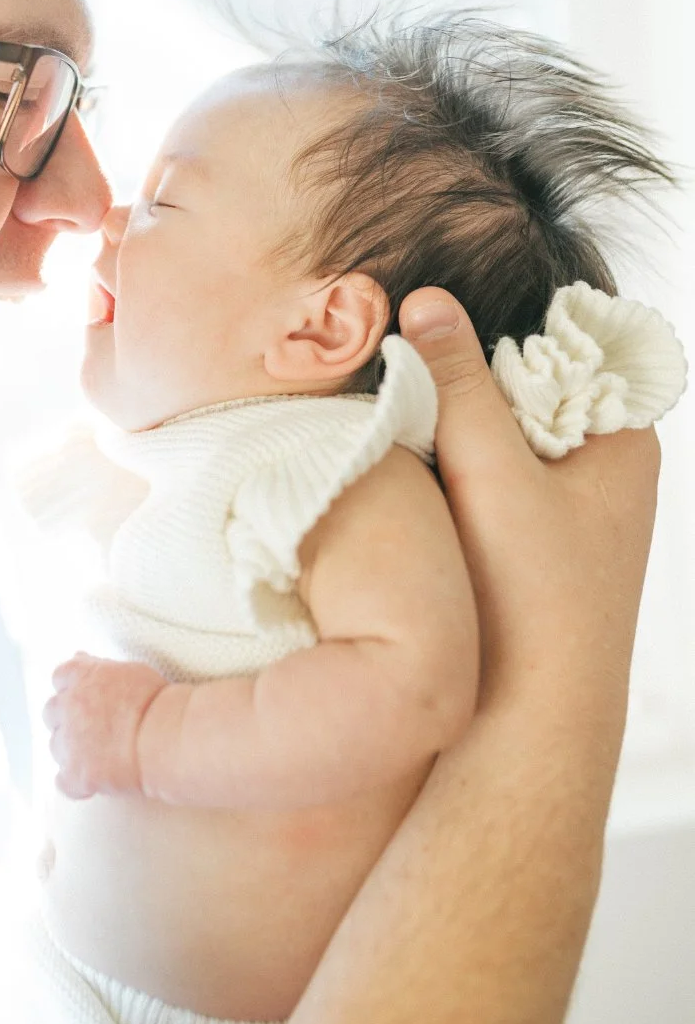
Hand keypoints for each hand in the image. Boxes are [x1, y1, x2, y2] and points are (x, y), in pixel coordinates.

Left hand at [43, 653, 168, 798]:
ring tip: (97, 755)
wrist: (164, 737)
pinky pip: (63, 782)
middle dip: (66, 718)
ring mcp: (70, 742)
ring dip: (71, 750)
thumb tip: (80, 658)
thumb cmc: (156, 702)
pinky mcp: (77, 774)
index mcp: (83, 677)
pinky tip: (91, 782)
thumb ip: (99, 668)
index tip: (82, 695)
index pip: (60, 677)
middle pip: (51, 711)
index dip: (70, 688)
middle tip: (90, 727)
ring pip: (55, 746)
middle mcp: (68, 707)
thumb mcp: (129, 671)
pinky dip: (75, 783)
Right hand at [399, 289, 660, 712]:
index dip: (508, 318)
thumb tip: (428, 301)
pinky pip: (482, 472)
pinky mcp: (524, 538)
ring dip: (450, 416)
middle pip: (529, 383)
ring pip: (499, 429)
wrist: (528, 722)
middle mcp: (602, 467)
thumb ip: (459, 386)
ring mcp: (563, 505)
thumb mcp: (494, 475)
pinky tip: (405, 460)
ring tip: (398, 398)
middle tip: (406, 345)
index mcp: (623, 440)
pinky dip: (445, 460)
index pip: (573, 343)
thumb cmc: (535, 605)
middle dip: (468, 368)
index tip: (442, 305)